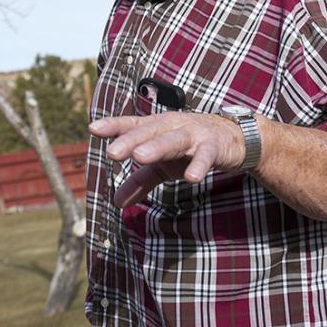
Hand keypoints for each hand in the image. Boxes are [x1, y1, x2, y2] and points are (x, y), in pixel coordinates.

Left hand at [88, 112, 246, 207]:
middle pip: (149, 132)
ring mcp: (194, 134)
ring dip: (157, 147)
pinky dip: (199, 165)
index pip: (132, 125)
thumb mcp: (163, 165)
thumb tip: (115, 202)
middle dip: (130, 141)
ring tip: (140, 157)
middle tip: (112, 153)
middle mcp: (172, 126)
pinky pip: (205, 156)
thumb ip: (140, 181)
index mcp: (157, 128)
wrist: (233, 138)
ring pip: (173, 140)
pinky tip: (191, 178)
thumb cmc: (191, 147)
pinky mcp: (214, 146)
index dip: (114, 126)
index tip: (93, 128)